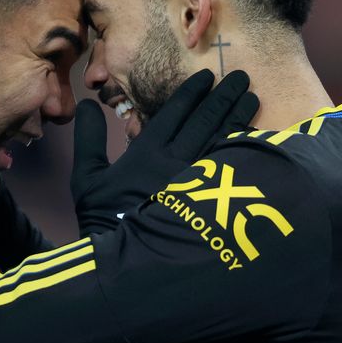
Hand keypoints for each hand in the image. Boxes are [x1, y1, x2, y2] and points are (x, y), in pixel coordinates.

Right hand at [71, 69, 258, 235]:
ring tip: (252, 99)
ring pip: (223, 142)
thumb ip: (89, 138)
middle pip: (206, 121)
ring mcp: (197, 186)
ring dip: (238, 118)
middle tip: (240, 77)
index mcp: (147, 154)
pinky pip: (231, 171)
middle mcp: (176, 164)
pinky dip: (243, 152)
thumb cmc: (103, 220)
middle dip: (224, 96)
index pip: (175, 113)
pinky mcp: (211, 206)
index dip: (192, 91)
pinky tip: (255, 139)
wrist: (124, 266)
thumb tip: (89, 104)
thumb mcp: (87, 178)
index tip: (206, 76)